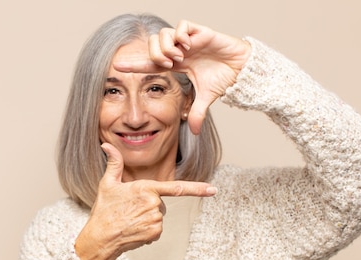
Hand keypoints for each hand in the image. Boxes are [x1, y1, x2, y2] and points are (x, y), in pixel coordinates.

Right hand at [75, 143, 216, 259]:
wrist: (101, 237)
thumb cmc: (104, 210)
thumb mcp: (107, 184)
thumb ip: (114, 163)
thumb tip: (106, 145)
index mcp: (146, 188)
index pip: (176, 187)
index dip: (197, 188)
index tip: (213, 189)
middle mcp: (154, 203)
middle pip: (160, 203)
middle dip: (148, 206)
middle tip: (129, 210)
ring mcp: (156, 219)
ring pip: (158, 217)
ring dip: (147, 219)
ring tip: (130, 221)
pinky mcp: (155, 233)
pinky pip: (156, 230)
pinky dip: (147, 231)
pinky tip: (134, 230)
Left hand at [113, 20, 250, 133]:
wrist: (243, 69)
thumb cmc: (225, 78)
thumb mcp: (207, 99)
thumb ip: (197, 113)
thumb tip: (194, 132)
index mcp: (178, 63)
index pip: (151, 62)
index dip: (134, 64)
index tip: (117, 67)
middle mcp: (180, 50)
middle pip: (153, 44)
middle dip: (155, 54)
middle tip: (168, 65)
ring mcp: (189, 40)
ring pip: (164, 33)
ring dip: (167, 46)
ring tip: (179, 57)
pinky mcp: (201, 32)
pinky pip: (182, 25)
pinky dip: (180, 35)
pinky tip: (187, 46)